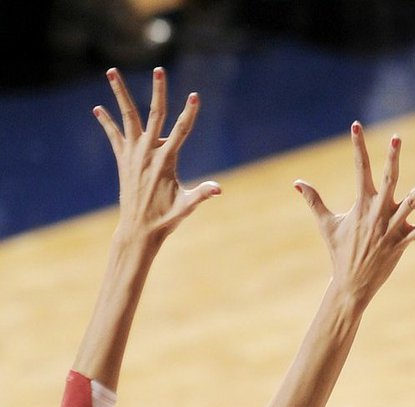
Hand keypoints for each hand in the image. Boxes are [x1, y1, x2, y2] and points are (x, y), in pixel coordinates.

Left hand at [93, 68, 220, 246]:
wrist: (138, 229)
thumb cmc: (166, 218)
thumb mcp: (187, 206)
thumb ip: (202, 194)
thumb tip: (219, 189)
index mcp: (166, 160)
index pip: (181, 131)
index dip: (189, 113)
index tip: (195, 96)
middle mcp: (147, 152)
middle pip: (154, 114)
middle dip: (158, 92)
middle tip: (160, 71)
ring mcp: (132, 154)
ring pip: (127, 116)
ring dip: (120, 93)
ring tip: (112, 71)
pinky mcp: (123, 159)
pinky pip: (113, 136)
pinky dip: (106, 122)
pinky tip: (97, 109)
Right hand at [294, 124, 414, 309]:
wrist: (351, 283)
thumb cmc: (339, 252)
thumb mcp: (326, 224)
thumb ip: (314, 201)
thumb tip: (297, 183)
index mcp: (360, 204)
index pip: (358, 168)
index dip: (357, 146)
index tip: (356, 126)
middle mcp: (377, 212)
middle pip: (387, 179)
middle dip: (392, 158)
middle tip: (396, 137)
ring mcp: (391, 227)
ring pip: (411, 203)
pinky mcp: (401, 242)